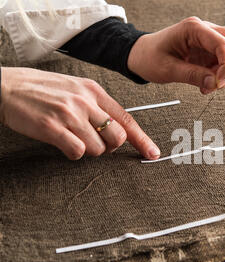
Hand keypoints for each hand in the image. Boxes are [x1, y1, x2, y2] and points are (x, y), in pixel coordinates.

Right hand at [0, 67, 159, 159]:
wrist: (6, 87)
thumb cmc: (41, 89)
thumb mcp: (75, 88)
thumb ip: (97, 105)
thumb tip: (116, 129)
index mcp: (94, 91)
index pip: (126, 118)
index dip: (142, 139)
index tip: (152, 153)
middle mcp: (85, 101)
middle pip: (117, 137)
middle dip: (109, 147)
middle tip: (95, 143)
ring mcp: (70, 114)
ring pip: (98, 148)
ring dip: (88, 150)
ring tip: (72, 138)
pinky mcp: (53, 128)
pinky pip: (78, 152)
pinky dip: (73, 153)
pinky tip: (62, 143)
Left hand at [127, 17, 224, 93]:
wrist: (141, 55)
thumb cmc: (150, 57)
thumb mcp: (167, 70)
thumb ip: (192, 76)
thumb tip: (213, 83)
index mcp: (193, 28)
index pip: (224, 43)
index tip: (220, 83)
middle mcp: (204, 30)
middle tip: (217, 83)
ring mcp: (208, 40)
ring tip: (208, 83)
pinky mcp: (209, 51)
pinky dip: (220, 75)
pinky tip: (205, 81)